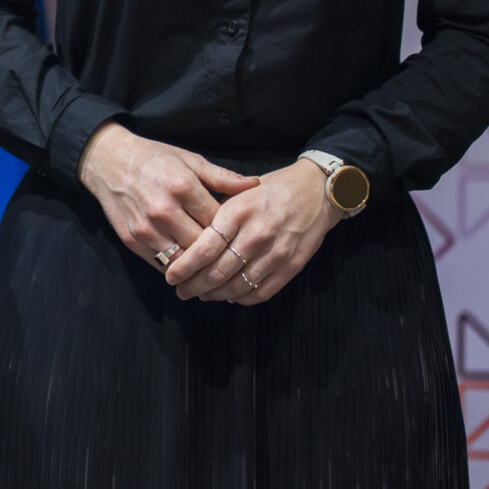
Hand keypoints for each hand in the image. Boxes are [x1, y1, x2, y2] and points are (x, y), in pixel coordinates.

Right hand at [76, 122, 258, 282]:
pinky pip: (162, 264)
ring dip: (198, 265)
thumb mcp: (189, 160)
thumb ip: (221, 176)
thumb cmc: (153, 159)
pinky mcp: (132, 240)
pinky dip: (176, 267)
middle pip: (203, 245)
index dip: (233, 230)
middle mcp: (164, 209)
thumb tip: (254, 185)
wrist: (107, 161)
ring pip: (184, 260)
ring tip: (211, 267)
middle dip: (218, 252)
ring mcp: (146, 228)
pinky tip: (187, 266)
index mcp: (183, 186)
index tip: (240, 235)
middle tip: (230, 256)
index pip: (219, 221)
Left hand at [164, 158, 339, 304]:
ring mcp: (276, 252)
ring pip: (238, 286)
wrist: (317, 192)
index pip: (205, 248)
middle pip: (218, 272)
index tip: (171, 276)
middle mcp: (256, 234)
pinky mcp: (292, 266)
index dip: (185, 267)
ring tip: (202, 294)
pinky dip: (242, 298)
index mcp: (239, 212)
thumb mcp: (239, 190)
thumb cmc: (272, 189)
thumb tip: (187, 235)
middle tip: (181, 290)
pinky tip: (230, 296)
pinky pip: (261, 292)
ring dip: (216, 295)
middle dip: (194, 286)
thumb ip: (216, 212)